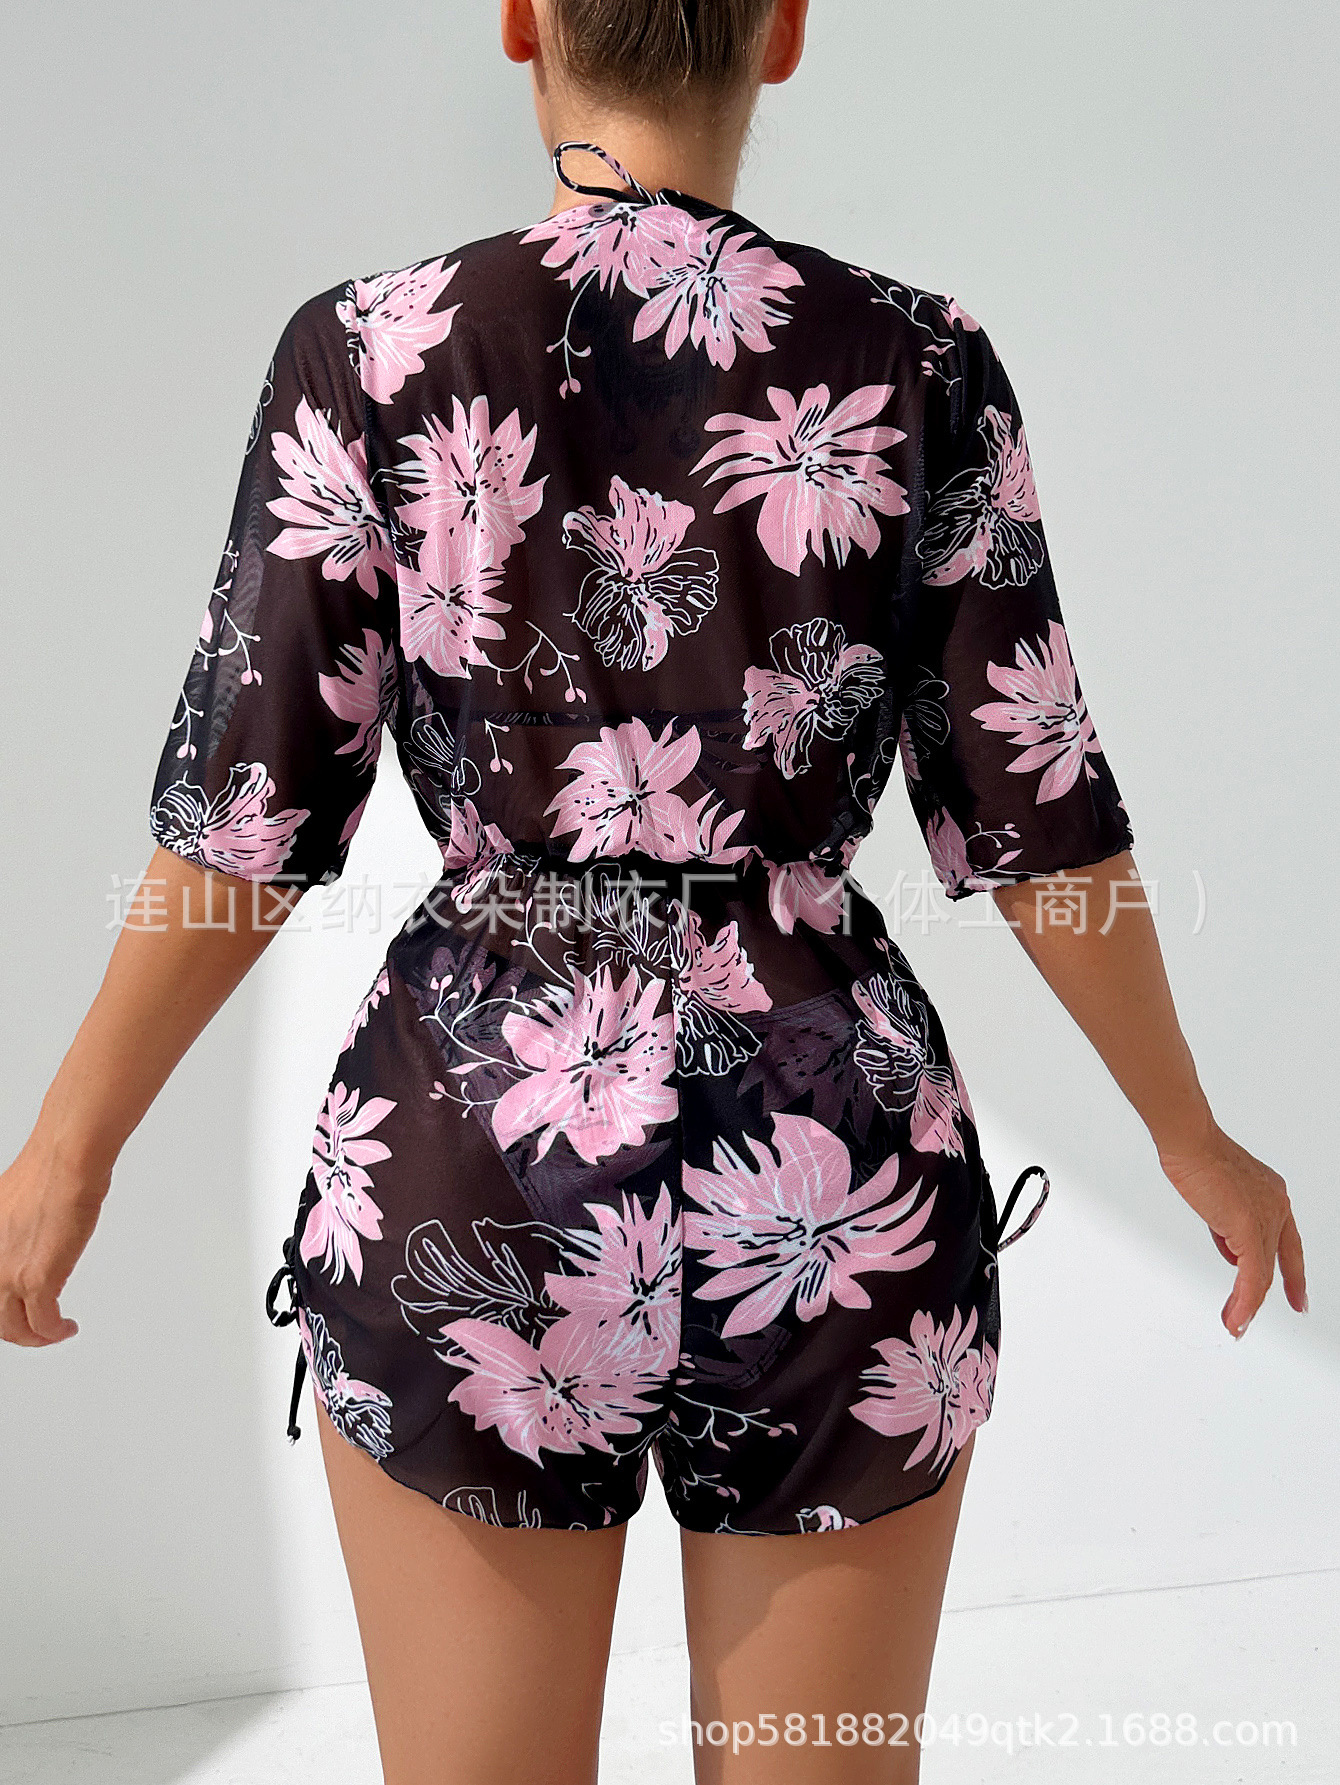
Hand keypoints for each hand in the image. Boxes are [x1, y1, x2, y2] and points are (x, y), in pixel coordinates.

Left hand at [0, 1134, 108, 1346]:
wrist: (65, 1162)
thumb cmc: (47, 1172)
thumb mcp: (8, 1208)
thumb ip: (7, 1234)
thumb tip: (20, 1242)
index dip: (2, 1311)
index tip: (17, 1315)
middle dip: (17, 1330)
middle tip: (35, 1330)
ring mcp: (6, 1274)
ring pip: (15, 1328)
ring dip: (36, 1336)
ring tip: (53, 1332)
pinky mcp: (37, 1281)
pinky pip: (43, 1323)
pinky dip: (55, 1332)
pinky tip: (65, 1327)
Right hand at [1157, 1123, 1305, 1337]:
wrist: (1191, 1142)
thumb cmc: (1198, 1156)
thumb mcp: (1219, 1196)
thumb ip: (1229, 1223)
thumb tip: (1230, 1248)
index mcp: (1273, 1196)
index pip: (1289, 1243)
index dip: (1294, 1273)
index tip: (1298, 1296)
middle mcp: (1277, 1206)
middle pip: (1276, 1262)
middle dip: (1269, 1294)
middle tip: (1263, 1317)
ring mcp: (1266, 1218)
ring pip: (1263, 1273)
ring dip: (1247, 1303)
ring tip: (1235, 1322)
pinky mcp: (1249, 1228)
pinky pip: (1251, 1275)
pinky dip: (1244, 1299)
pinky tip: (1236, 1316)